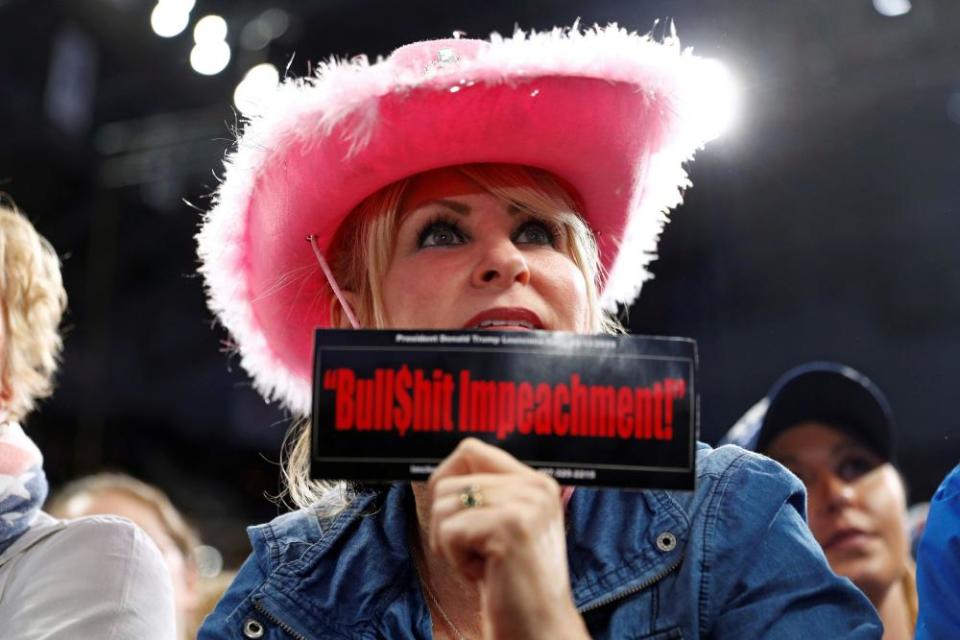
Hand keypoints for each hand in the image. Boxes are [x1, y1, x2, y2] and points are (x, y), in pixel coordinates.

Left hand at [427, 438, 588, 639]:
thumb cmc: (514, 586)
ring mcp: (526, 503)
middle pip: (449, 481)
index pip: (471, 449)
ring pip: (444, 506)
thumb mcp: (505, 526)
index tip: (454, 517)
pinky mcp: (511, 526)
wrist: (539, 630)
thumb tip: (442, 476)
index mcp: (536, 482)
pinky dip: (457, 561)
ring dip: (451, 544)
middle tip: (476, 553)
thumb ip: (487, 494)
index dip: (446, 479)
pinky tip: (486, 574)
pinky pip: (450, 532)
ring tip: (484, 564)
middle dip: (447, 524)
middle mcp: (535, 485)